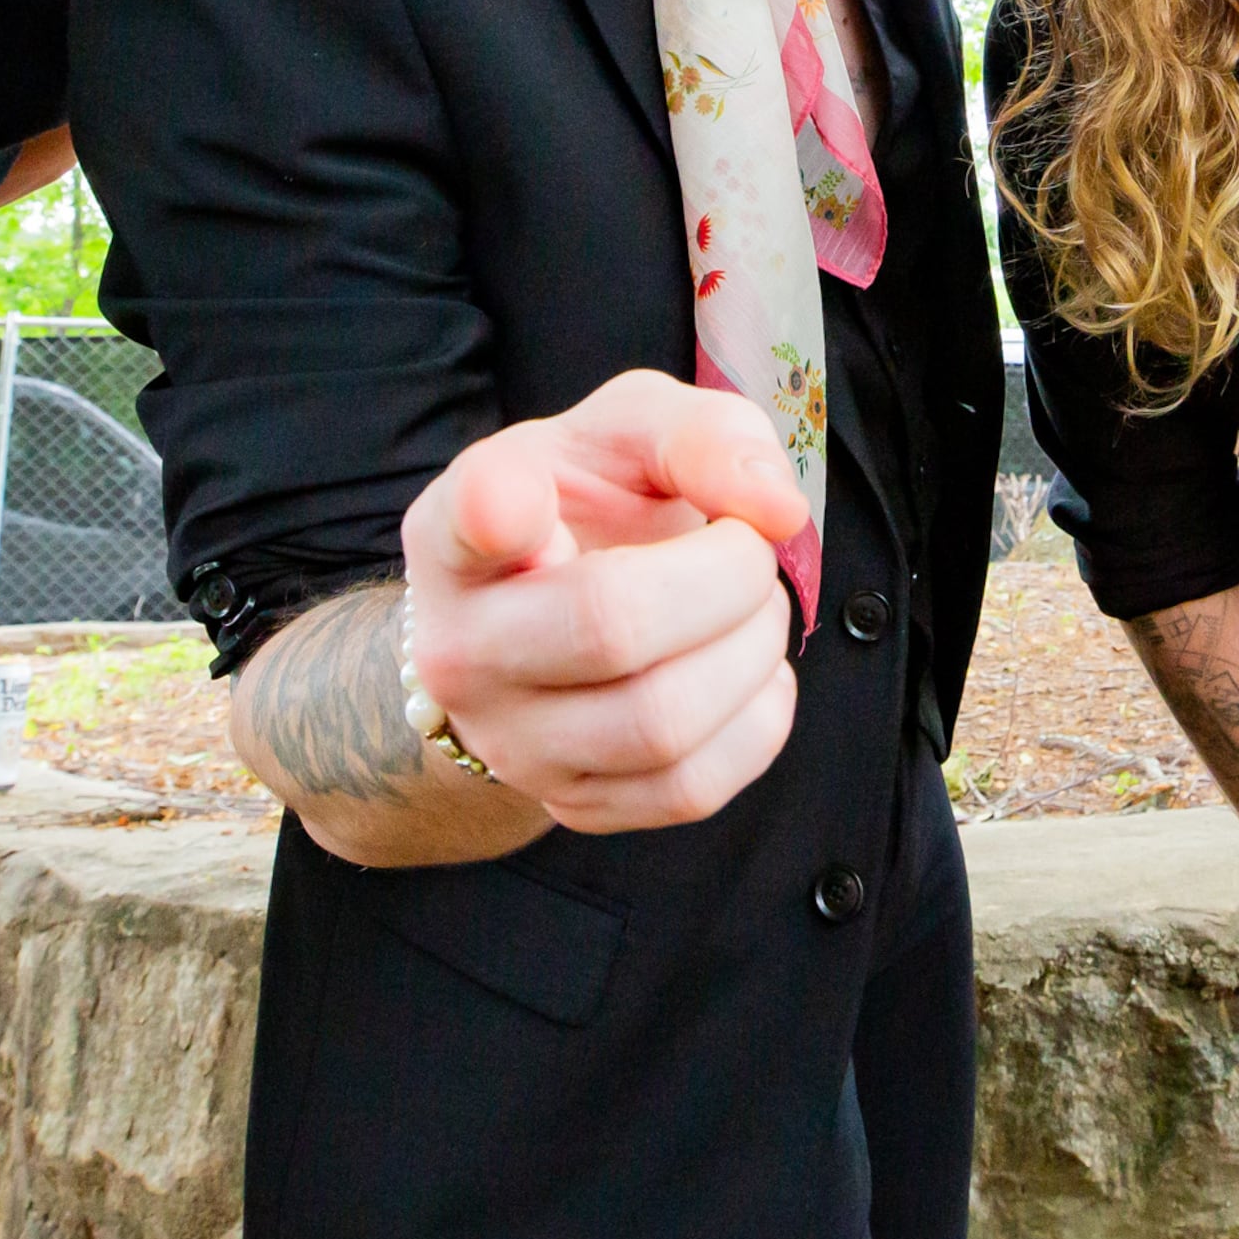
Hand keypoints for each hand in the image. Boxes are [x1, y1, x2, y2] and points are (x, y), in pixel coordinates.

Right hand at [397, 369, 810, 835]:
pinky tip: (740, 672)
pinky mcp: (572, 803)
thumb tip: (777, 509)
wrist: (550, 623)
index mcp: (460, 531)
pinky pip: (693, 787)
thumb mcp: (632, 436)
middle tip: (746, 548)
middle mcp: (463, 647)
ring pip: (662, 721)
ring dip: (753, 650)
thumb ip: (705, 435)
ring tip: (749, 608)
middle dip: (730, 576)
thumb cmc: (592, 512)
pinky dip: (756, 720)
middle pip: (613, 625)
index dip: (493, 510)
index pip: (466, 520)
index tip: (518, 502)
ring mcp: (511, 742)